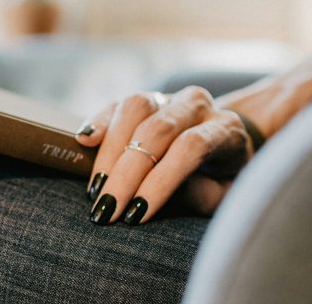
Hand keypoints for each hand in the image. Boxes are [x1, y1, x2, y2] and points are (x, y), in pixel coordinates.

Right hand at [77, 42, 311, 225]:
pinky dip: (99, 122)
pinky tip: (84, 141)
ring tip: (96, 187)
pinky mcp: (143, 100)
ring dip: (110, 150)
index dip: (161, 180)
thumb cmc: (225, 177)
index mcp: (225, 129)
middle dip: (127, 172)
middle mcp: (197, 104)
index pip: (191, 146)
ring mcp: (168, 97)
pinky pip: (116, 104)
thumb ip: (204, 195)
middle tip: (107, 208)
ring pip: (134, 108)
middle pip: (157, 129)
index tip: (137, 213)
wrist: (223, 141)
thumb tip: (171, 193)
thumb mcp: (227, 196)